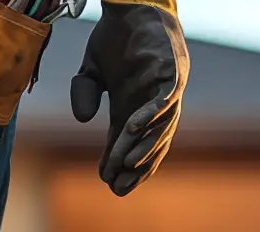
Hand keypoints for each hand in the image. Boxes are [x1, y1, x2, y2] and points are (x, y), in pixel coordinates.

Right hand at [70, 0, 187, 196]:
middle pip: (148, 142)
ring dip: (144, 146)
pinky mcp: (173, 70)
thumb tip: (85, 120)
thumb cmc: (115, 36)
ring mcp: (167, 88)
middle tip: (119, 186)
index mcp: (133, 107)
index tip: (108, 183)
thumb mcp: (90, 70)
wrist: (133, 4)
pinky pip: (165, 97)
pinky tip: (134, 127)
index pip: (128, 142)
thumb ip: (85, 94)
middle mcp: (153, 103)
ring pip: (160, 126)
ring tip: (128, 164)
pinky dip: (152, 113)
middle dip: (134, 166)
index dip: (118, 162)